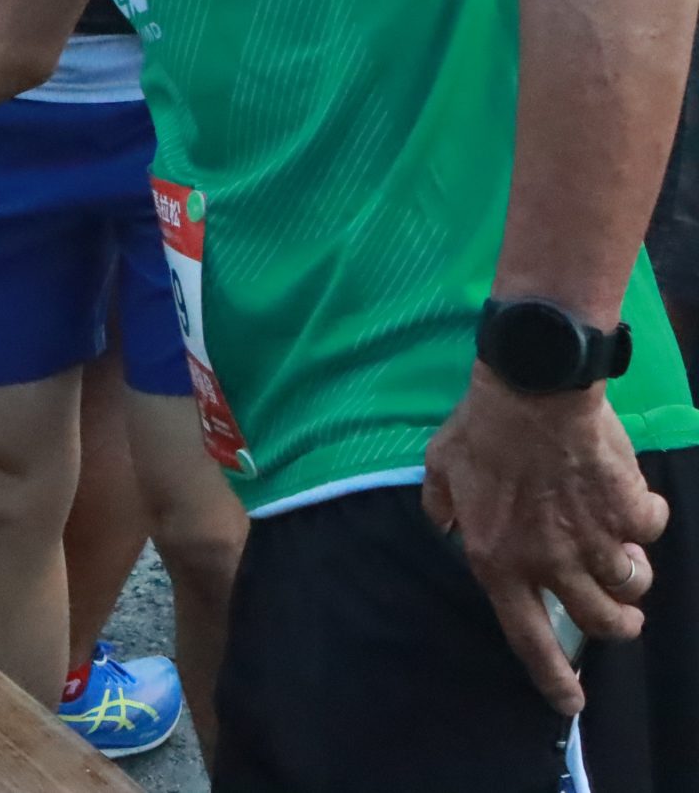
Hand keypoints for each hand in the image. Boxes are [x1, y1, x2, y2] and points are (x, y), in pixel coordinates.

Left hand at [422, 366, 670, 714]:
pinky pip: (650, 531)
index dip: (552, 676)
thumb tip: (445, 526)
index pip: (528, 637)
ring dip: (633, 578)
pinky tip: (634, 501)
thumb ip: (444, 507)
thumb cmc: (481, 428)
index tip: (570, 702)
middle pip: (601, 621)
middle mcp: (549, 561)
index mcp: (499, 560)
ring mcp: (593, 538)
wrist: (531, 389)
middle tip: (622, 615)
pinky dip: (646, 519)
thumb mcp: (441, 469)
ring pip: (631, 585)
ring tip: (626, 561)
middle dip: (618, 624)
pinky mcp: (628, 509)